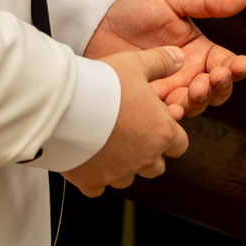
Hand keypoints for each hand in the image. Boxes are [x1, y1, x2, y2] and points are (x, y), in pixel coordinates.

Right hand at [60, 47, 191, 195]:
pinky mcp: (92, 181)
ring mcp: (118, 173)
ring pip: (128, 178)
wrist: (65, 105)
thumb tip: (178, 57)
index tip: (156, 125)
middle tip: (131, 135)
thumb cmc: (102, 84)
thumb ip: (161, 62)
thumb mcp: (136, 64)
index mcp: (161, 132)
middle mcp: (144, 157)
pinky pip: (98, 187)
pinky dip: (94, 177)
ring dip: (122, 166)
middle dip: (148, 154)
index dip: (170, 135)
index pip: (180, 144)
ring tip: (107, 145)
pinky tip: (88, 158)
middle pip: (157, 167)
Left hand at [87, 0, 245, 114]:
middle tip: (213, 78)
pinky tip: (171, 107)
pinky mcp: (147, 103)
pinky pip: (164, 116)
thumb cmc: (133, 9)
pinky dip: (172, 114)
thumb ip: (207, 2)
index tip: (239, 64)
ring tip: (194, 90)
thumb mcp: (172, 0)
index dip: (236, 67)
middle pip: (215, 90)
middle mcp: (188, 74)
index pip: (226, 63)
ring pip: (195, 105)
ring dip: (200, 101)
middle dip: (220, 87)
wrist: (94, 24)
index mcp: (199, 51)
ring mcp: (168, 90)